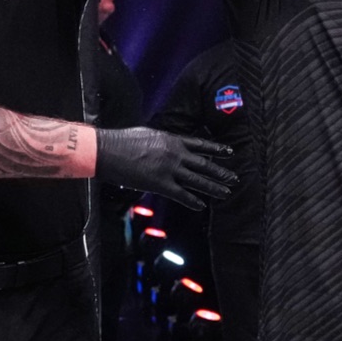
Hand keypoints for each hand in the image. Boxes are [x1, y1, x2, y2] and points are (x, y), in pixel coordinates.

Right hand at [94, 127, 236, 210]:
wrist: (108, 150)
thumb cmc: (122, 141)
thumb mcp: (147, 134)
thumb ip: (161, 140)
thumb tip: (167, 143)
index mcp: (171, 140)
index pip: (199, 144)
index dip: (216, 149)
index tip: (229, 152)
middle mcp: (175, 154)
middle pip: (203, 164)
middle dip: (220, 172)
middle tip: (233, 178)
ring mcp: (169, 169)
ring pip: (197, 180)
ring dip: (213, 187)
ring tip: (226, 192)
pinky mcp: (160, 184)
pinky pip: (181, 194)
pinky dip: (192, 201)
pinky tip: (201, 206)